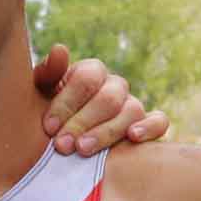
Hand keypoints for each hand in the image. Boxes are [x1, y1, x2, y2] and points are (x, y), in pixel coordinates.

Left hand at [31, 45, 170, 156]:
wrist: (63, 141)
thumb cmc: (50, 116)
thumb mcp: (40, 95)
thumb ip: (47, 74)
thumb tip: (60, 50)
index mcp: (91, 72)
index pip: (86, 78)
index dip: (67, 102)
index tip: (48, 127)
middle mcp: (115, 86)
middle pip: (108, 97)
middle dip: (82, 122)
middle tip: (62, 146)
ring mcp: (133, 105)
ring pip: (132, 110)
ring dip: (107, 131)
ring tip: (83, 150)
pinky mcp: (148, 126)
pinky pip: (159, 121)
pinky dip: (149, 127)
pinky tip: (133, 137)